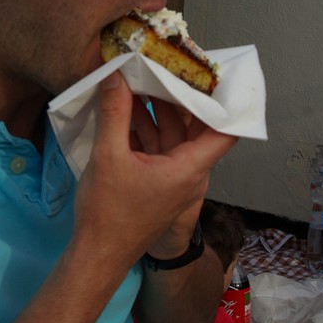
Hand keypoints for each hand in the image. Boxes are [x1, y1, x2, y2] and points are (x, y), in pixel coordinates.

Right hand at [73, 73, 236, 265]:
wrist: (97, 256)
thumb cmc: (108, 214)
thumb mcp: (108, 156)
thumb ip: (114, 113)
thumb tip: (117, 75)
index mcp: (190, 168)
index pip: (225, 132)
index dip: (224, 104)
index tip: (211, 76)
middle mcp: (189, 172)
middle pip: (196, 127)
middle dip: (182, 97)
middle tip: (169, 66)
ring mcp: (173, 178)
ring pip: (174, 135)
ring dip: (159, 110)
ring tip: (143, 81)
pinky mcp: (157, 181)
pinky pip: (159, 147)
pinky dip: (148, 128)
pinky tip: (127, 108)